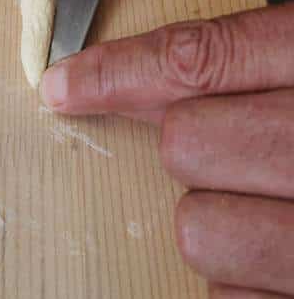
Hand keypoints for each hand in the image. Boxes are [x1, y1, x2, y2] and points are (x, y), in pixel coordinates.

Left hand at [40, 2, 293, 296]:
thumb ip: (265, 62)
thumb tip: (161, 79)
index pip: (199, 60)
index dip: (116, 71)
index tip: (64, 84)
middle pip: (185, 143)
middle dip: (194, 146)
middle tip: (242, 149)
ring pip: (200, 228)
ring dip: (220, 219)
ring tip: (279, 210)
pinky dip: (244, 284)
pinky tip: (286, 262)